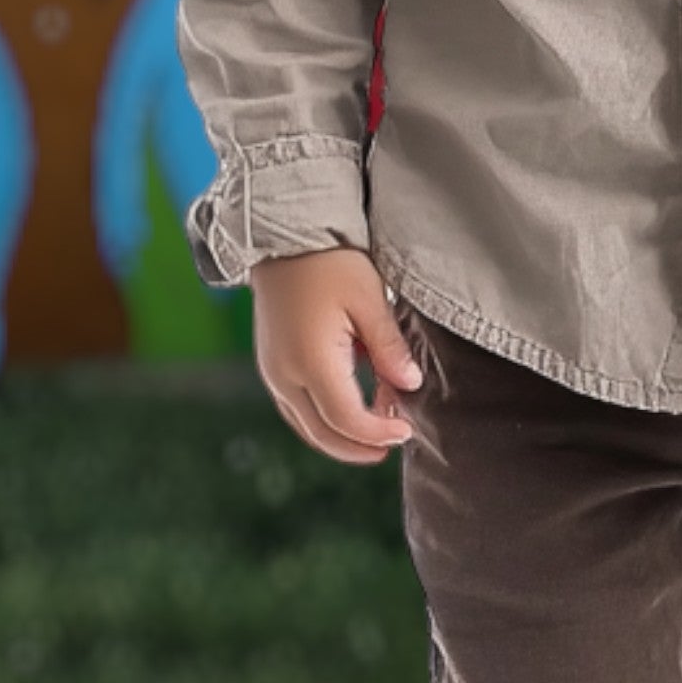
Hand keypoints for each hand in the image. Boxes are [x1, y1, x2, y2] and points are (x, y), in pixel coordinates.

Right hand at [249, 246, 420, 464]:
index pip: (347, 420)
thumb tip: (410, 386)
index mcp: (310, 360)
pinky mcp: (271, 364)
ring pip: (306, 425)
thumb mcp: (369, 299)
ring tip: (378, 424)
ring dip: (342, 434)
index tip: (406, 429)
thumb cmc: (329, 262)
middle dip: (359, 446)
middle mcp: (284, 374)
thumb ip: (390, 348)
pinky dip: (324, 417)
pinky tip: (352, 406)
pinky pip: (296, 408)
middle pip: (323, 433)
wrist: (283, 236)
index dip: (378, 432)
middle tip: (394, 439)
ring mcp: (272, 371)